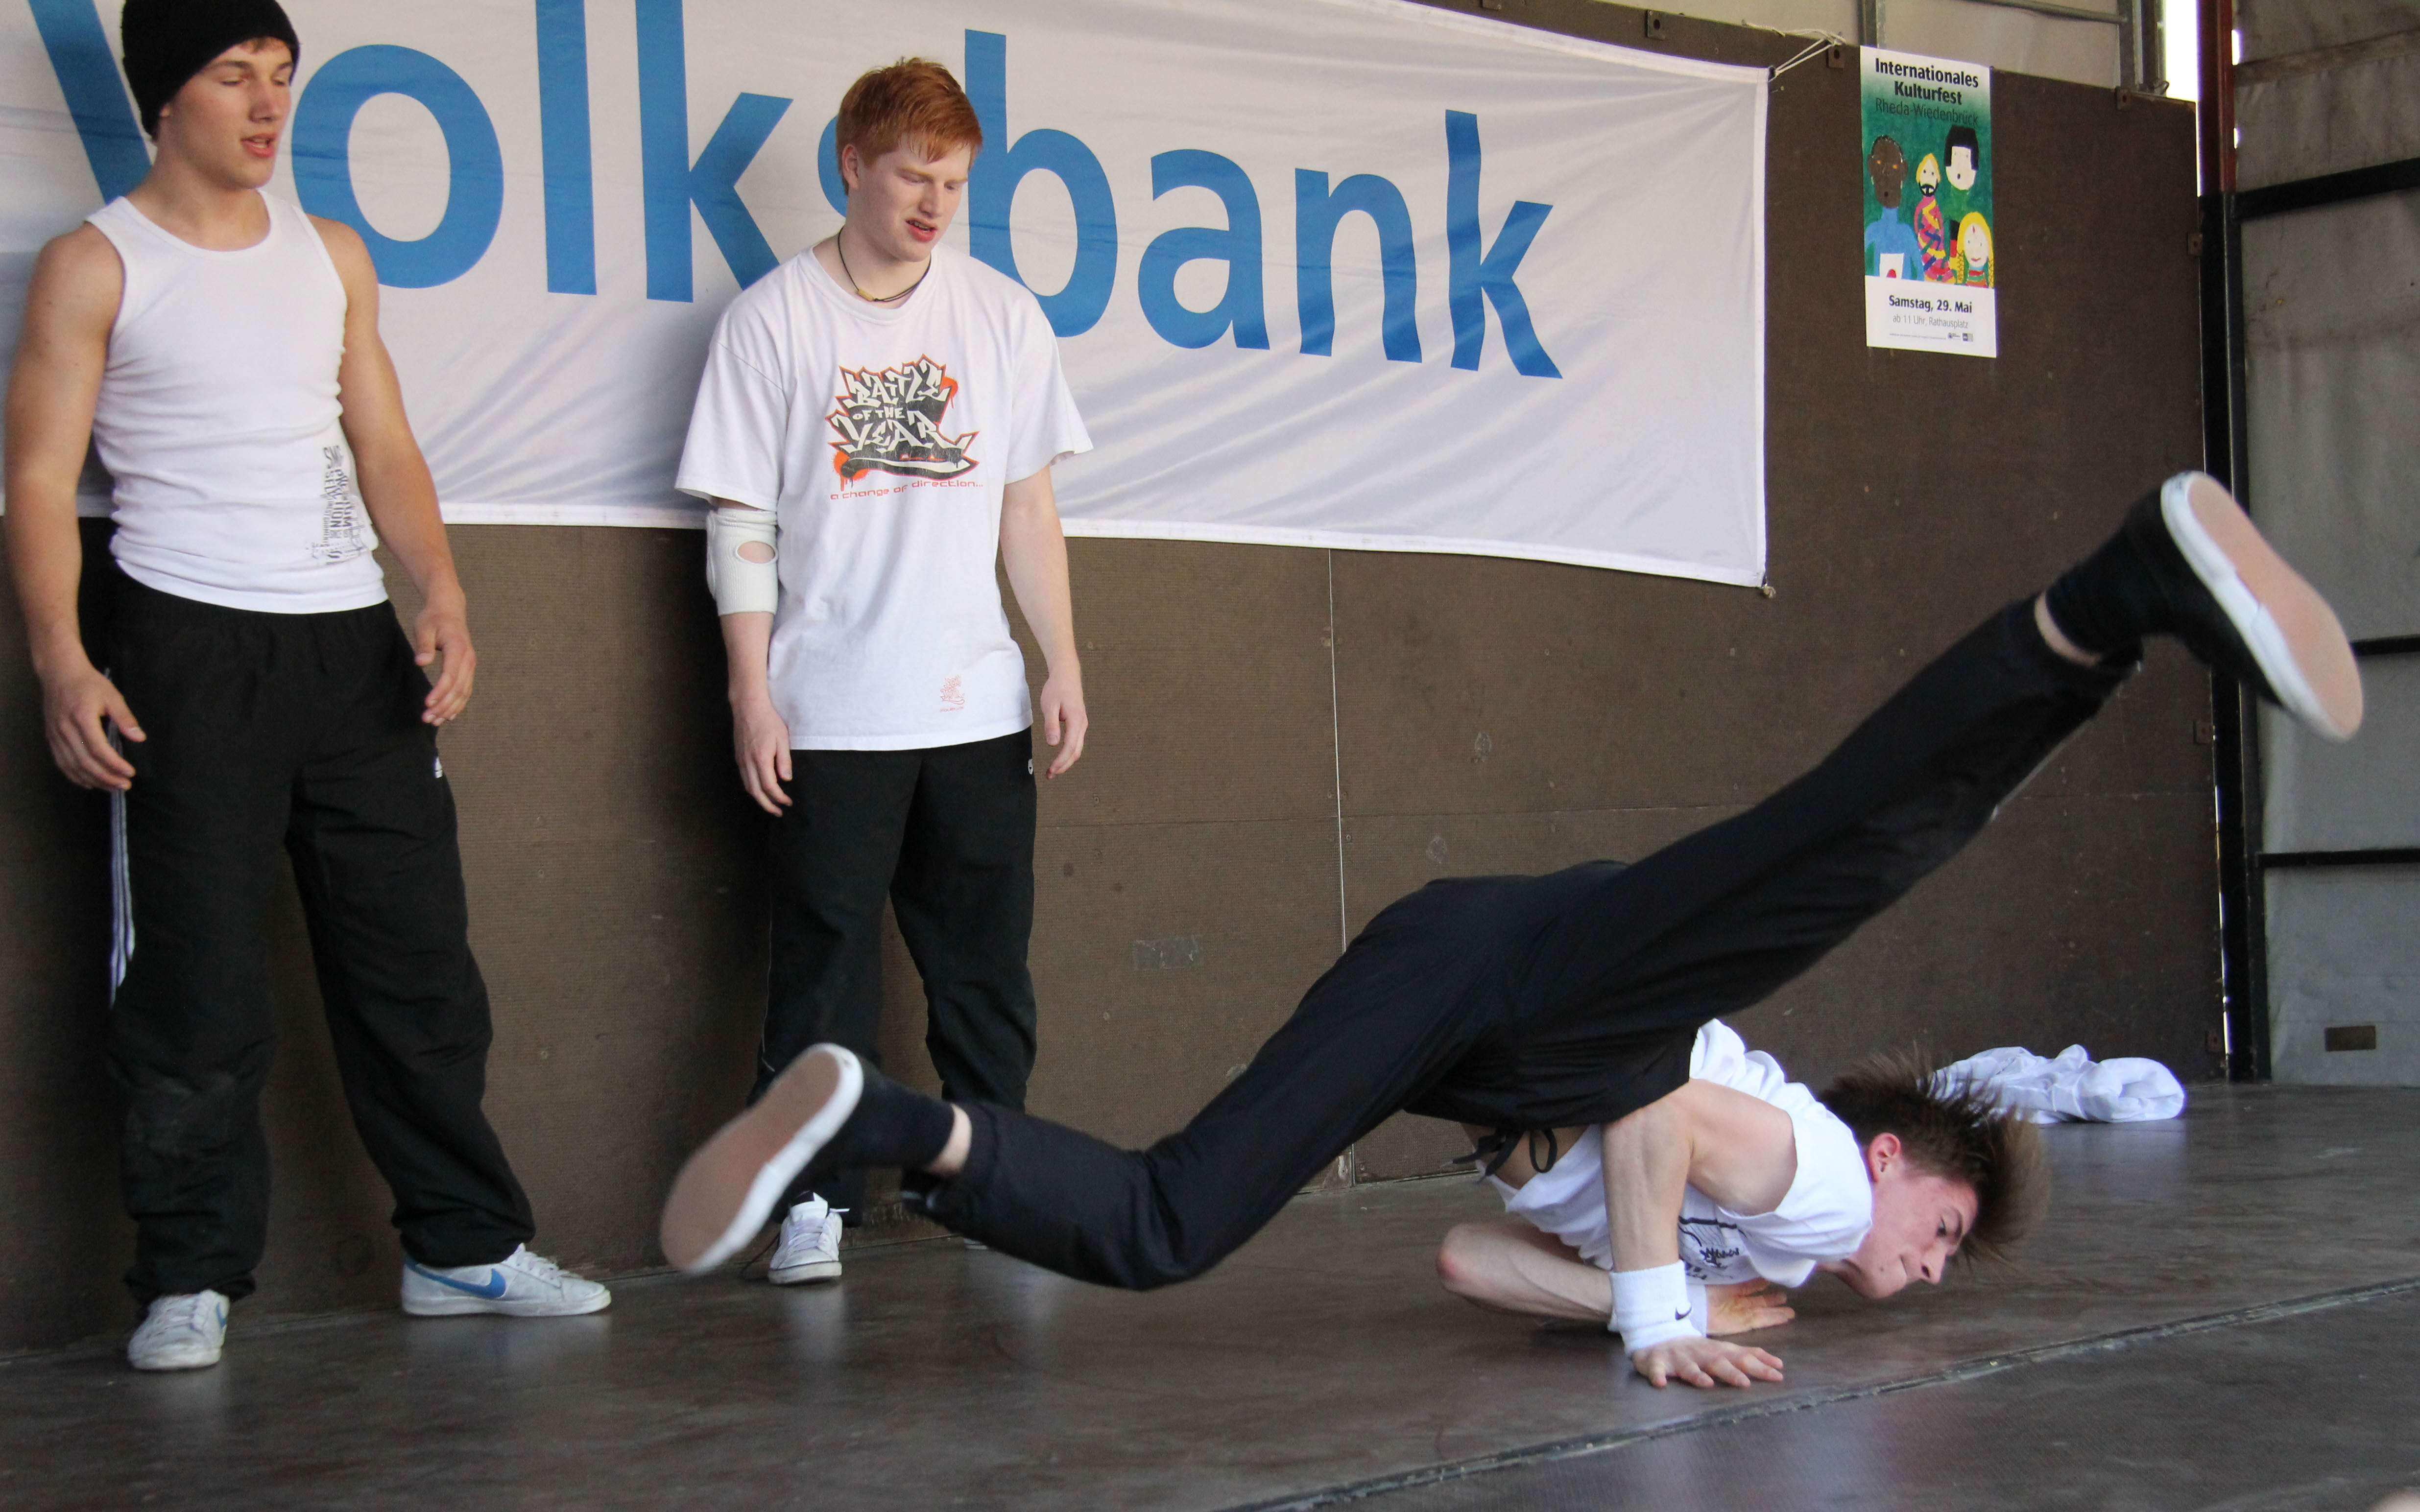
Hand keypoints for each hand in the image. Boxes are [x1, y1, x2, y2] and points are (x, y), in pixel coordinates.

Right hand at [40, 658, 142, 789]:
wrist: (59, 673)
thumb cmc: (88, 683)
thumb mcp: (111, 695)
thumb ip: (125, 717)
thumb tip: (139, 737)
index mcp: (82, 718)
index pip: (98, 749)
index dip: (114, 764)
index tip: (130, 772)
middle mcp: (65, 729)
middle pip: (85, 762)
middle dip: (106, 777)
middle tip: (124, 785)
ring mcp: (56, 735)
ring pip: (72, 766)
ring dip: (93, 780)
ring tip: (112, 787)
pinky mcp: (51, 737)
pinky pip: (61, 762)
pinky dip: (75, 776)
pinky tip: (89, 783)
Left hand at [413, 600, 475, 723]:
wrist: (449, 610)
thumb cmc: (434, 618)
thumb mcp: (424, 627)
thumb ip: (424, 645)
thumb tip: (421, 662)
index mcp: (458, 648)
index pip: (450, 675)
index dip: (440, 691)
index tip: (427, 703)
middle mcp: (468, 659)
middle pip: (459, 688)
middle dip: (443, 706)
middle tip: (427, 719)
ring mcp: (470, 665)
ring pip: (464, 692)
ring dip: (450, 708)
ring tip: (434, 721)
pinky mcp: (468, 669)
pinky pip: (465, 690)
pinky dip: (457, 704)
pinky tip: (448, 715)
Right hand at [731, 692, 791, 814]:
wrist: (748, 707)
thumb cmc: (768, 721)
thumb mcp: (782, 739)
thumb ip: (784, 761)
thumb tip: (786, 780)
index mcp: (760, 758)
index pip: (769, 786)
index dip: (779, 797)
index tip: (788, 802)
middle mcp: (747, 762)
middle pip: (756, 792)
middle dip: (767, 805)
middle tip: (779, 812)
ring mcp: (741, 760)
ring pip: (748, 787)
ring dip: (759, 799)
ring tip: (770, 805)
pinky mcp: (738, 757)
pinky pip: (744, 779)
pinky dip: (753, 789)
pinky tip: (761, 790)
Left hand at [1037, 670, 1086, 776]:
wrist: (1067, 675)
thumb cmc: (1057, 689)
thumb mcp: (1050, 705)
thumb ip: (1051, 725)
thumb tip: (1053, 744)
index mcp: (1076, 721)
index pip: (1070, 748)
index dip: (1061, 762)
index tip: (1051, 770)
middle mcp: (1082, 725)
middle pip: (1076, 752)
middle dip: (1064, 766)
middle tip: (1050, 775)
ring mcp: (1082, 724)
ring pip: (1077, 748)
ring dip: (1066, 761)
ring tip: (1053, 769)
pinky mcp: (1079, 723)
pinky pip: (1076, 742)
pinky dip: (1068, 753)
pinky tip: (1060, 756)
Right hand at [1630, 1335, 1784, 1388]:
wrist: (1658, 1338)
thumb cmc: (1697, 1350)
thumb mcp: (1723, 1350)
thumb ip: (1747, 1356)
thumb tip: (1778, 1365)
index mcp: (1717, 1351)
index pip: (1742, 1357)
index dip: (1760, 1365)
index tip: (1778, 1374)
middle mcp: (1700, 1353)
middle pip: (1718, 1362)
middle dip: (1732, 1372)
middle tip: (1746, 1383)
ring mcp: (1678, 1358)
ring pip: (1689, 1367)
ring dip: (1697, 1375)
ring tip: (1707, 1384)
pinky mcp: (1656, 1362)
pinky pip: (1656, 1369)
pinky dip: (1657, 1375)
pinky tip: (1660, 1384)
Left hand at [1706, 1280, 1795, 1335]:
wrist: (1696, 1306)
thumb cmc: (1708, 1289)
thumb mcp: (1728, 1280)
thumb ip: (1745, 1279)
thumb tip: (1761, 1275)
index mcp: (1732, 1288)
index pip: (1751, 1286)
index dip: (1762, 1284)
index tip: (1774, 1281)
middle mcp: (1738, 1301)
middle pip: (1759, 1302)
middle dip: (1772, 1301)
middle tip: (1786, 1298)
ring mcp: (1741, 1313)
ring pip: (1763, 1313)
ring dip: (1776, 1313)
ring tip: (1791, 1312)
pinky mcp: (1742, 1325)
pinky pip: (1760, 1321)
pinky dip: (1772, 1319)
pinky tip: (1782, 1317)